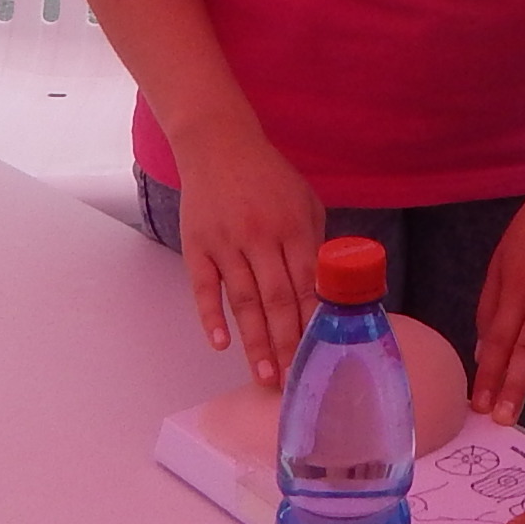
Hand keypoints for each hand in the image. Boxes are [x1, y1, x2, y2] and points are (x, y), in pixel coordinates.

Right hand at [170, 132, 325, 384]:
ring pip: (243, 300)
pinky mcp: (197, 245)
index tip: (319, 356)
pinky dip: (210, 316)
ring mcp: (226, 242)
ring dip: (254, 341)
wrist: (218, 143)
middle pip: (277, 300)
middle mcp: (261, 237)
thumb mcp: (305, 200)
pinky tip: (220, 344)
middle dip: (287, 344)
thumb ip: (316, 242)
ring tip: (264, 375)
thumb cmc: (268, 175)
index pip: (308, 285)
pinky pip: (203, 287)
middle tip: (293, 380)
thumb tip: (327, 289)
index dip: (313, 323)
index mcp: (294, 227)